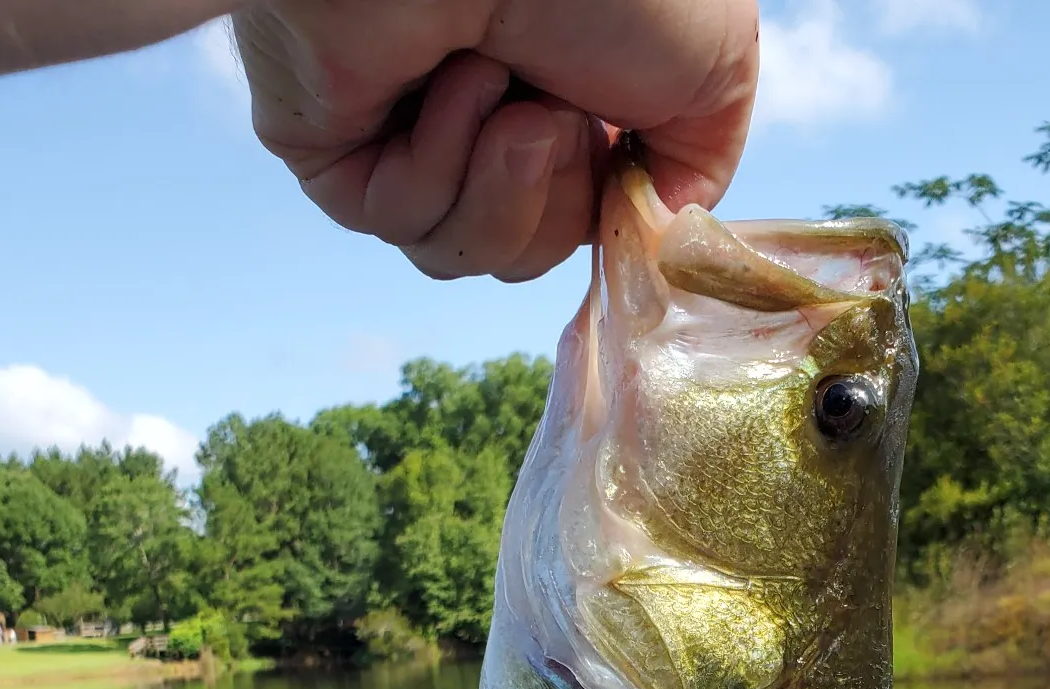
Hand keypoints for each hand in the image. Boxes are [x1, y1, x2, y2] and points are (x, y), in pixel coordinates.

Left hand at [232, 0, 758, 280]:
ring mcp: (404, 133)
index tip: (621, 174)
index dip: (603, 217)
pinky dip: (434, 165)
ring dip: (501, 190)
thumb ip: (699, 170)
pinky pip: (400, 223)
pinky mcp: (336, 148)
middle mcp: (483, 117)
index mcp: (566, 98)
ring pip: (460, 255)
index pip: (580, 225)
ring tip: (505, 98)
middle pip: (523, 254)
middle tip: (552, 113)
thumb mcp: (713, 72)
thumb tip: (660, 236)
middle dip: (555, 205)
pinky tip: (440, 82)